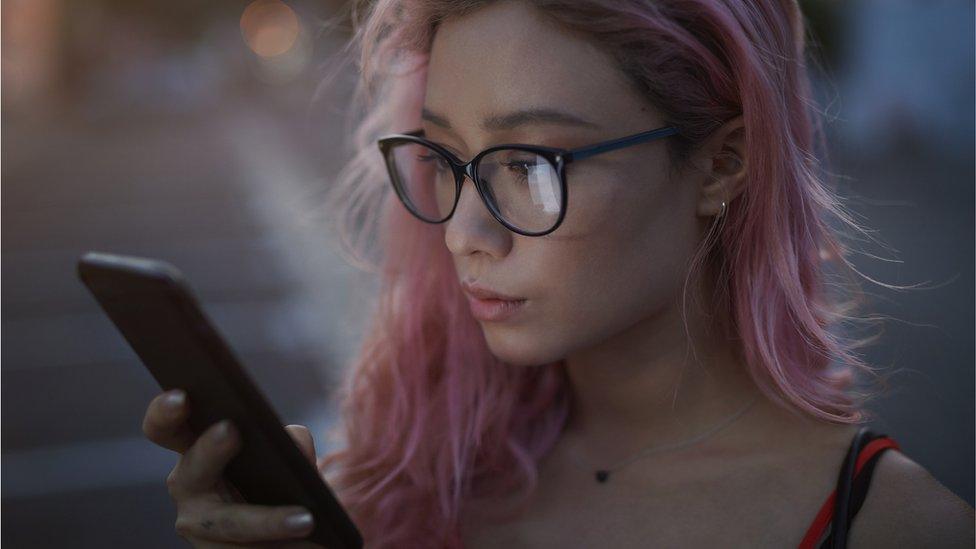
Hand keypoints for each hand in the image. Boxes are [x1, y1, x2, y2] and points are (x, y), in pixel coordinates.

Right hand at [142, 389, 327, 547]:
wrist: (286, 530)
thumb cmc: (277, 479)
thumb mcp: (286, 456)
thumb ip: (291, 443)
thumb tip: (293, 441)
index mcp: (193, 448)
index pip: (166, 427)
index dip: (165, 412)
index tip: (181, 395)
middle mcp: (186, 485)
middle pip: (190, 470)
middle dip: (209, 449)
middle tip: (231, 431)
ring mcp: (198, 526)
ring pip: (229, 521)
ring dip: (267, 520)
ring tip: (304, 518)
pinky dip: (280, 539)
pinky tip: (309, 531)